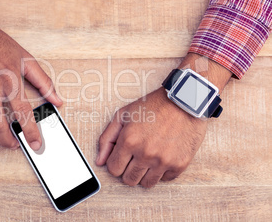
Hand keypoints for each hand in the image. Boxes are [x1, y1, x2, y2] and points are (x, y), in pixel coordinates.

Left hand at [96, 54, 231, 187]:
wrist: (184, 101)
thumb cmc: (153, 106)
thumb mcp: (123, 115)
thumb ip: (107, 139)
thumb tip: (100, 161)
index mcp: (130, 141)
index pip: (113, 169)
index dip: (115, 163)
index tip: (122, 156)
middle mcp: (146, 154)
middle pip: (129, 180)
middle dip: (128, 170)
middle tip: (134, 158)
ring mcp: (163, 161)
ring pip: (146, 183)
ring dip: (144, 173)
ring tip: (148, 157)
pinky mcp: (179, 164)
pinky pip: (165, 179)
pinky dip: (162, 171)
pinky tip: (162, 156)